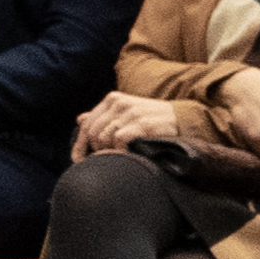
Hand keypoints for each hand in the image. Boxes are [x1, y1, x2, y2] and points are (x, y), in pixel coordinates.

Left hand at [73, 91, 191, 153]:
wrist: (182, 120)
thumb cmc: (151, 120)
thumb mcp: (126, 114)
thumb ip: (103, 116)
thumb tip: (80, 119)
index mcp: (113, 99)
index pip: (87, 123)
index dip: (80, 144)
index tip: (77, 159)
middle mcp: (119, 103)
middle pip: (93, 133)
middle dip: (97, 150)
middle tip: (109, 158)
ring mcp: (131, 113)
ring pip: (104, 138)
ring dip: (110, 151)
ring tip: (123, 154)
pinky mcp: (142, 124)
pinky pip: (119, 141)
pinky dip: (122, 151)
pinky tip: (130, 154)